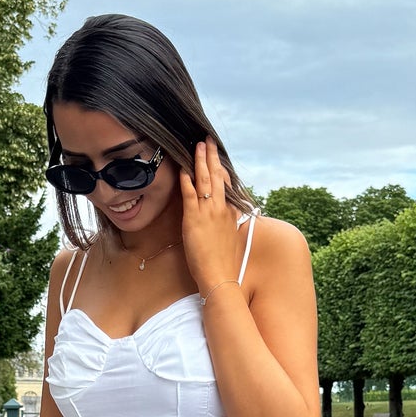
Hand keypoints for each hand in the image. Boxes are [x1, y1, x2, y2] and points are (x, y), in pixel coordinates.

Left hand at [179, 138, 239, 293]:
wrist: (220, 275)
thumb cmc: (224, 262)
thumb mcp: (230, 238)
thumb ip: (229, 224)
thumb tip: (229, 217)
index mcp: (229, 213)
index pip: (225, 185)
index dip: (220, 169)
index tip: (216, 158)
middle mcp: (221, 208)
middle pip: (216, 176)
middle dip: (211, 157)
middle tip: (208, 140)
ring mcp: (208, 212)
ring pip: (205, 180)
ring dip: (201, 161)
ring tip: (198, 145)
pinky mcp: (194, 219)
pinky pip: (190, 194)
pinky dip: (187, 180)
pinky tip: (184, 168)